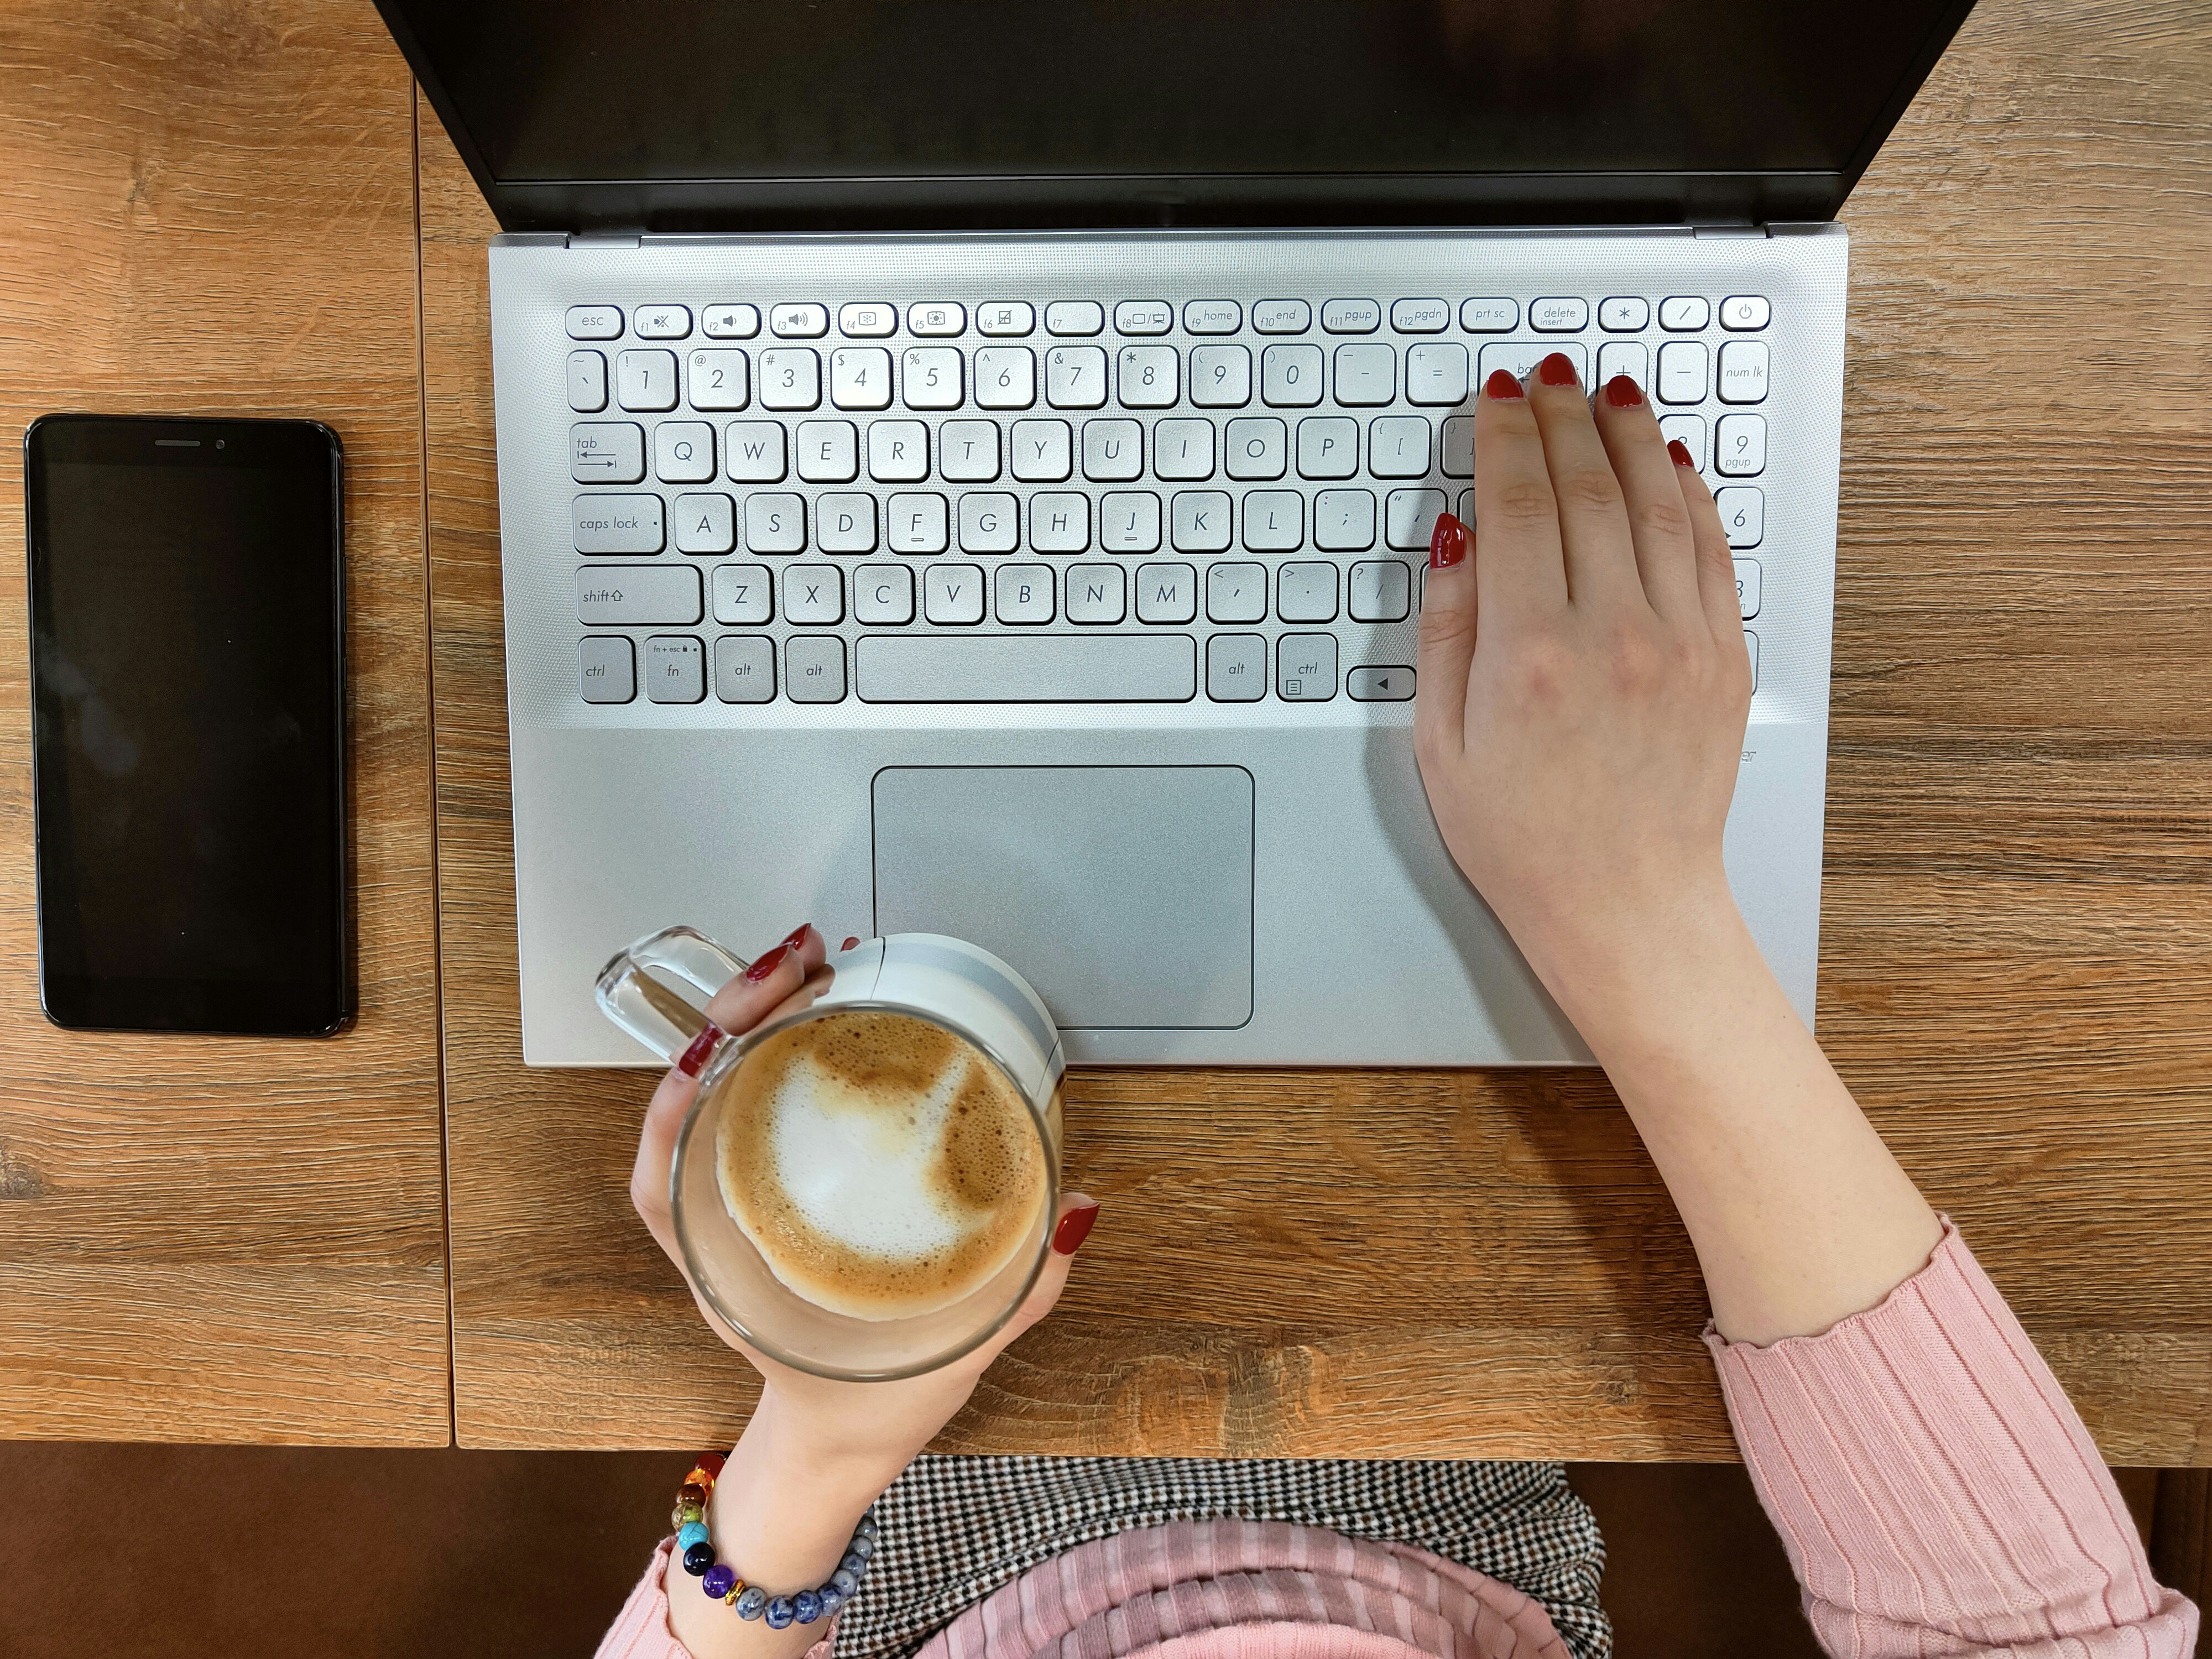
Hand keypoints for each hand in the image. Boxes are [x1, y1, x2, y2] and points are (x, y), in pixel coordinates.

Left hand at [628, 923, 1097, 1486]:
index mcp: (735, 1279)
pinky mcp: (776, 1188)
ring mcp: (744, 1204)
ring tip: (808, 961)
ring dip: (754, 1020)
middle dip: (732, 1020)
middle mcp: (725, 1231)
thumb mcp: (952, 1353)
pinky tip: (815, 1007)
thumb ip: (1021, 1289)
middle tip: (797, 961)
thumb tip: (1070, 1209)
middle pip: (692, 1109)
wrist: (847, 1440)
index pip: (662, 1186)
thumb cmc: (876, 1401)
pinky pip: (759, 1107)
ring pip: (719, 1096)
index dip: (674, 1111)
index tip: (715, 1047)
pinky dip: (778, 1049)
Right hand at [1414, 360, 1752, 1023]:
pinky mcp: (1722, 660)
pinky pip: (1708, 552)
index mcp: (1528, 655)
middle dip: (1561, 419)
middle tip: (1547, 378)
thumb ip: (1446, 629)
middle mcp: (1610, 636)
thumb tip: (1455, 538)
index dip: (1504, 437)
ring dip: (1628, 437)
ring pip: (1654, 505)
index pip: (1515, 505)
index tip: (1497, 398)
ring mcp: (1677, 644)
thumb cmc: (1524, 839)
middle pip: (1585, 490)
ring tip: (1609, 393)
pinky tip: (1668, 462)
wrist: (1624, 903)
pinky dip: (1688, 496)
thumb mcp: (1441, 742)